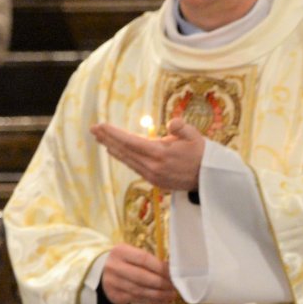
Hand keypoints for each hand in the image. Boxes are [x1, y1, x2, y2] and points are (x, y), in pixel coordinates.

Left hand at [92, 114, 206, 192]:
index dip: (114, 134)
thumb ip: (182, 128)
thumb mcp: (195, 136)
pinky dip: (122, 157)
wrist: (209, 178)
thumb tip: (172, 123)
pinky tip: (115, 151)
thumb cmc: (201, 153)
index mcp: (161, 153)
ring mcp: (152, 175)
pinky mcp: (153, 180)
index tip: (101, 125)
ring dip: (112, 148)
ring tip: (100, 138)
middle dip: (108, 139)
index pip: (131, 141)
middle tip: (94, 129)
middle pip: (124, 151)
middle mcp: (153, 166)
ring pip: (127, 160)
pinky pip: (133, 166)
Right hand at [100, 243, 179, 303]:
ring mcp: (113, 283)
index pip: (144, 259)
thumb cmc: (124, 261)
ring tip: (172, 295)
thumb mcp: (131, 254)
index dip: (161, 267)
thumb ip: (148, 260)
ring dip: (159, 294)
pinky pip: (137, 299)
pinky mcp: (115, 295)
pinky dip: (152, 300)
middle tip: (175, 286)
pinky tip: (163, 300)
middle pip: (142, 277)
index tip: (174, 272)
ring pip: (140, 290)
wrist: (101, 272)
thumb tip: (171, 269)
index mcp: (121, 252)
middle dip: (162, 283)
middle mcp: (115, 267)